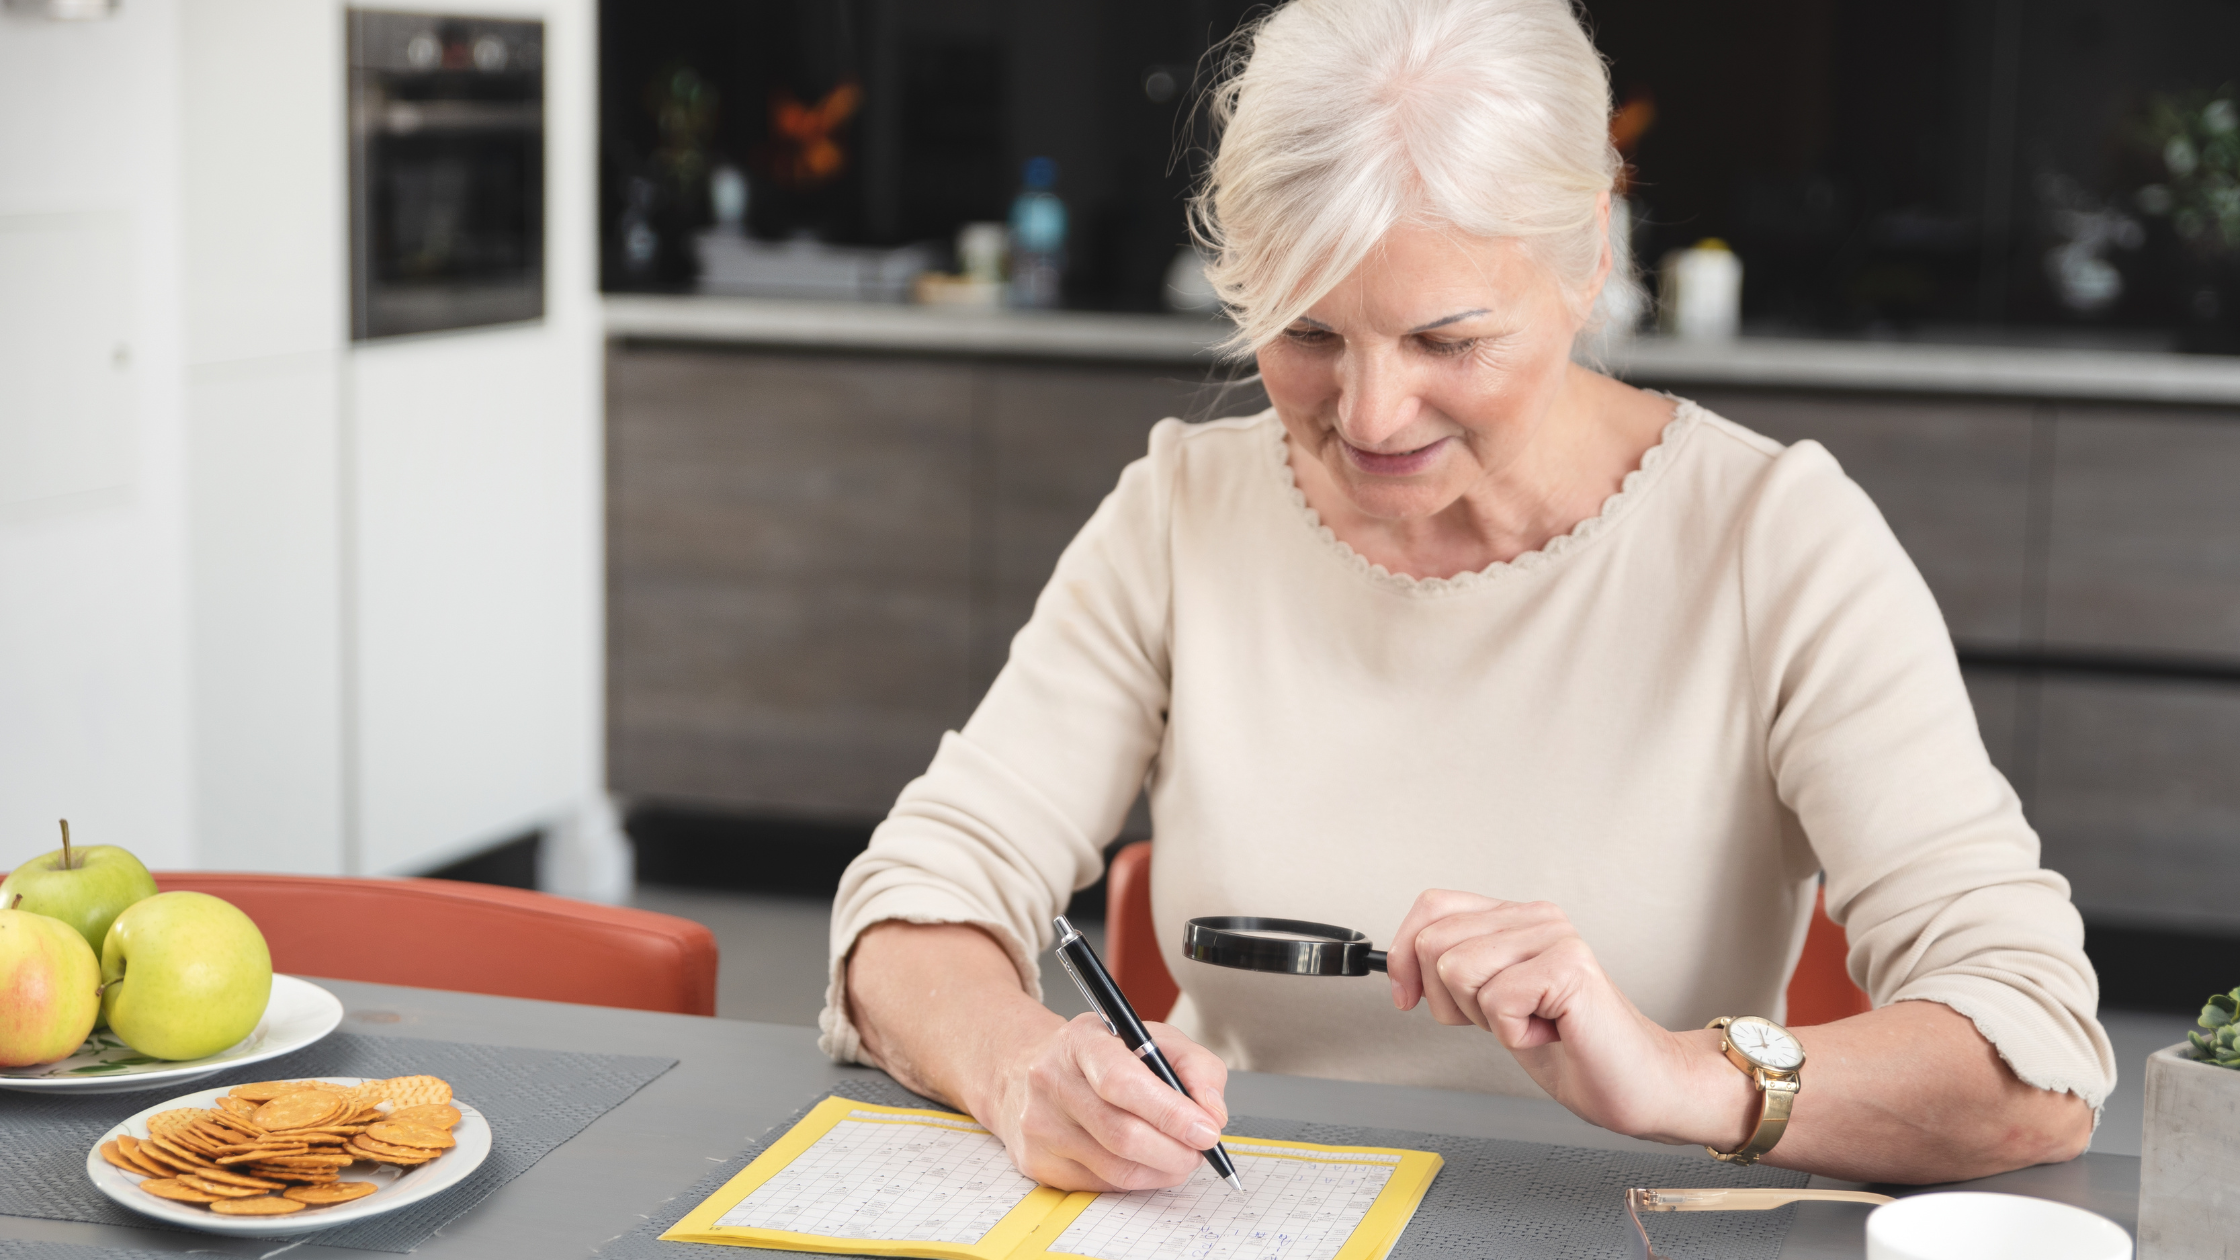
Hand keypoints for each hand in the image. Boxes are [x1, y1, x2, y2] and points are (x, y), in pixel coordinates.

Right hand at [974, 1013, 1229, 1191]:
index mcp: (1081, 1041)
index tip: (1207, 1131)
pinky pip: (1104, 1185)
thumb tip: (1212, 1115)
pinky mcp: (1039, 1163)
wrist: (1035, 1072)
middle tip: (1201, 1150)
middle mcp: (1051, 1081)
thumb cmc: (1105, 1055)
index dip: (1171, 1113)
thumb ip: (1196, 1068)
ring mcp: (1041, 1127)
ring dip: (1163, 1170)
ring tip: (1181, 1156)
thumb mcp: (1154, 1040)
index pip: (1123, 1082)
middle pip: (1121, 1133)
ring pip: (1116, 1168)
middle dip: (1175, 1150)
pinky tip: (1149, 1162)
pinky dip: (1139, 1180)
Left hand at [1385, 890, 1752, 1147]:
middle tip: (1502, 1020)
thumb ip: (1458, 968)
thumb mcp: (1493, 1003)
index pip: (1432, 906)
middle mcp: (1536, 917)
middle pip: (1434, 943)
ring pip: (1457, 970)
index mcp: (1515, 917)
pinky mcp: (1569, 967)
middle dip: (1448, 1001)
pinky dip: (1514, 1034)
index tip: (1406, 996)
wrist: (1636, 1083)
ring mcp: (1555, 937)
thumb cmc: (1572, 1047)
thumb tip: (1401, 960)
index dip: (1403, 954)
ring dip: (1485, 1018)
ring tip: (1531, 1023)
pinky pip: (1496, 1000)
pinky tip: (1550, 1032)